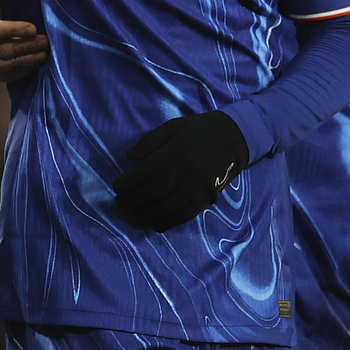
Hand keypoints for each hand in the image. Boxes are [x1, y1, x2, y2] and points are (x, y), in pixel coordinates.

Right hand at [0, 0, 48, 83]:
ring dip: (27, 60)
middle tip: (45, 40)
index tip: (32, 28)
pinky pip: (8, 76)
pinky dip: (25, 70)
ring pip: (4, 66)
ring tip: (45, 52)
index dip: (12, 30)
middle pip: (0, 50)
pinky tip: (39, 60)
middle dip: (25, 46)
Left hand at [112, 110, 247, 231]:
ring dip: (146, 214)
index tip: (116, 187)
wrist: (233, 139)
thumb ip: (150, 141)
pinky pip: (185, 216)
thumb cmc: (197, 131)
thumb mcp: (172, 126)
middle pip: (154, 192)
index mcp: (175, 153)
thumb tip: (129, 157)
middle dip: (132, 201)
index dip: (128, 183)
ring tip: (132, 215)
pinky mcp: (206, 199)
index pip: (146, 173)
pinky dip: (167, 222)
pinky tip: (154, 223)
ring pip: (167, 207)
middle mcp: (186, 172)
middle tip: (120, 203)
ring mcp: (197, 188)